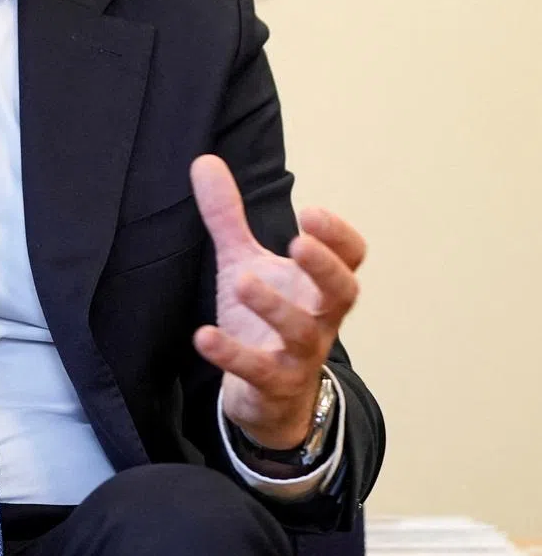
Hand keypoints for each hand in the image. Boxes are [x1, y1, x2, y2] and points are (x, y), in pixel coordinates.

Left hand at [190, 155, 365, 448]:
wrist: (266, 395)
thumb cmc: (263, 316)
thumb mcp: (243, 260)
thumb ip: (228, 216)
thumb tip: (204, 160)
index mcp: (318, 285)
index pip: (350, 259)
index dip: (338, 236)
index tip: (310, 211)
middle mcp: (319, 318)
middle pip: (343, 293)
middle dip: (325, 267)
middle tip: (298, 242)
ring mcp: (299, 355)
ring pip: (303, 333)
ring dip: (275, 306)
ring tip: (242, 281)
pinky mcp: (272, 385)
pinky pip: (258, 371)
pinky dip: (233, 354)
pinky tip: (204, 336)